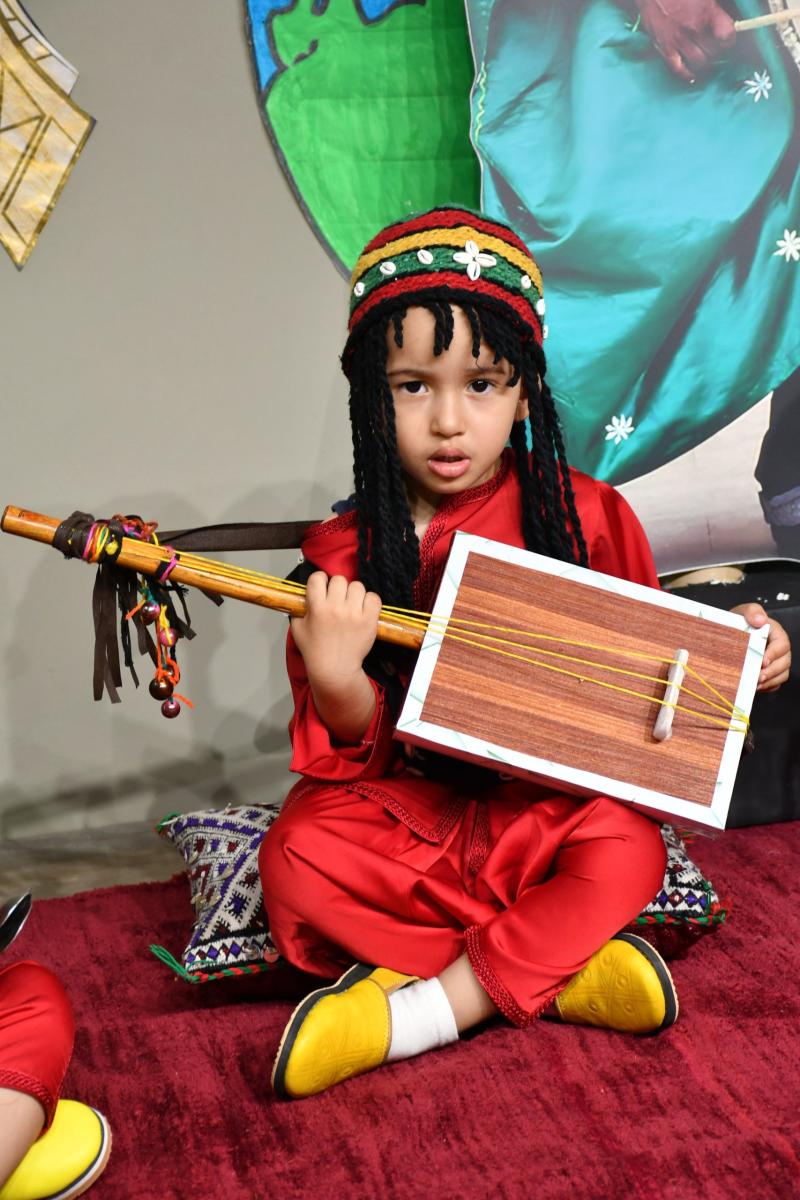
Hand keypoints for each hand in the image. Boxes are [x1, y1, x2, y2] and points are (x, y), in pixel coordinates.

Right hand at [291, 571, 381, 686]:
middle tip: (338, 599)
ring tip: (351, 606)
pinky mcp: (369, 620)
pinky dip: (369, 601)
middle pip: (339, 580)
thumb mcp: (297, 629)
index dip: (320, 580)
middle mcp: (335, 608)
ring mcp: (354, 614)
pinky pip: (373, 598)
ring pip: (357, 586)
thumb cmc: (316, 651)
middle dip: (338, 588)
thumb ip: (299, 610)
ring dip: (354, 594)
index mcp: (317, 608)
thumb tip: (303, 596)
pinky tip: (363, 609)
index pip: (317, 578)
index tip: (323, 588)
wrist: (335, 669)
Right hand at [634, 0, 735, 81]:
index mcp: (706, 12)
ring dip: (706, 63)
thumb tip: (722, 19)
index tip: (729, 39)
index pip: (727, 34)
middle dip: (718, 51)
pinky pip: (678, 68)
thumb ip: (714, 8)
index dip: (730, 39)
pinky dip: (686, 74)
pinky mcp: (665, 47)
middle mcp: (693, 29)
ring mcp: (678, 41)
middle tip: (717, 48)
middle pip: (714, 51)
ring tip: (706, 58)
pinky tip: (692, 75)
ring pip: (699, 62)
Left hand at [730, 604, 791, 691]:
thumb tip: (760, 620)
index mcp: (775, 632)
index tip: (762, 661)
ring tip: (756, 684)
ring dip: (770, 681)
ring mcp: (776, 660)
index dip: (774, 654)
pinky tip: (756, 687)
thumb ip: (752, 611)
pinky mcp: (770, 671)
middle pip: (784, 662)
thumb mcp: (743, 612)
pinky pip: (775, 682)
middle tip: (758, 677)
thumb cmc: (739, 622)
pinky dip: (767, 686)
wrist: (729, 634)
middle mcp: (778, 647)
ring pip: (782, 674)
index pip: (782, 644)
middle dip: (772, 671)